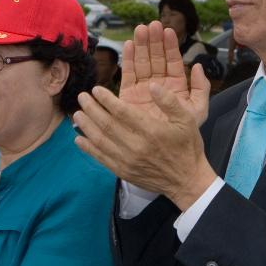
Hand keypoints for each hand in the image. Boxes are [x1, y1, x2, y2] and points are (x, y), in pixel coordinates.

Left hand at [74, 79, 216, 209]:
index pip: (122, 111)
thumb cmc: (187, 147)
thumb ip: (169, 101)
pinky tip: (79, 139)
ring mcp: (127, 160)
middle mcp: (136, 145)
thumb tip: (152, 85)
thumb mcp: (187, 120)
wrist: (186, 180)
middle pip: (106, 124)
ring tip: (77, 114)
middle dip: (91, 109)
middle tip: (81, 97)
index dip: (106, 99)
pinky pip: (101, 158)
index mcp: (151, 130)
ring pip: (100, 140)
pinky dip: (88, 148)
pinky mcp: (123, 171)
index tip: (96, 89)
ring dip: (86, 126)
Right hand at [118, 21, 210, 124]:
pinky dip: (128, 60)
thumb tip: (197, 66)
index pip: (172, 62)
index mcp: (176, 86)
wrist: (167, 153)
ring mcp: (143, 89)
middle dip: (154, 41)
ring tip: (140, 29)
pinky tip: (129, 45)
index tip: (167, 30)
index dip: (170, 46)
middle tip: (151, 25)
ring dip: (141, 46)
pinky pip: (128, 75)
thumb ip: (201, 88)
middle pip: (156, 58)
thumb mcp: (198, 110)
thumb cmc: (186, 134)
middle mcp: (159, 85)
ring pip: (142, 63)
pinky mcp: (129, 96)